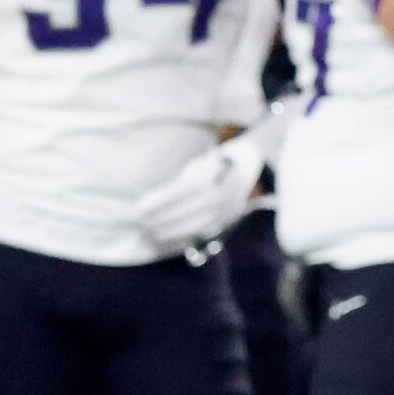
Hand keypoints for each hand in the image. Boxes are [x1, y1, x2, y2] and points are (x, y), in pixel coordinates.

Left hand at [136, 137, 264, 256]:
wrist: (254, 161)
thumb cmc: (221, 157)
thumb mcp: (201, 162)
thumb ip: (184, 180)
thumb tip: (160, 199)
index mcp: (212, 178)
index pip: (178, 193)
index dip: (157, 202)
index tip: (139, 207)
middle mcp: (220, 196)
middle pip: (184, 211)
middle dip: (160, 218)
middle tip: (140, 222)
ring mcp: (226, 209)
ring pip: (193, 225)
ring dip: (171, 230)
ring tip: (152, 232)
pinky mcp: (229, 218)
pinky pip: (203, 231)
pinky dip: (185, 235)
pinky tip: (171, 236)